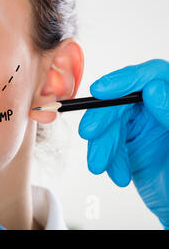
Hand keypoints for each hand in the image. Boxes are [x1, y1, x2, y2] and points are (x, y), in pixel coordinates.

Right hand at [78, 59, 168, 228]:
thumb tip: (154, 89)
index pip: (153, 75)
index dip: (125, 79)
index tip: (101, 90)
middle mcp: (159, 108)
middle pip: (124, 101)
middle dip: (104, 119)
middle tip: (90, 134)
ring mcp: (145, 125)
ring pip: (112, 124)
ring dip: (102, 145)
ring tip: (100, 165)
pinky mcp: (132, 143)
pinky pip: (111, 144)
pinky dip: (108, 158)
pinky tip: (117, 173)